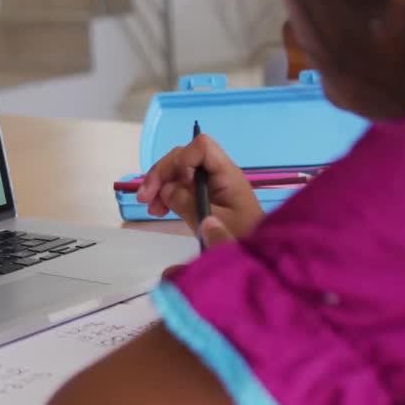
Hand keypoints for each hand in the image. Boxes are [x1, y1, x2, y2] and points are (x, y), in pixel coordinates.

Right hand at [135, 134, 263, 240]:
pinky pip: (181, 185)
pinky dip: (167, 195)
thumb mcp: (212, 223)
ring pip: (178, 171)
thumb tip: (166, 190)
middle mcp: (217, 173)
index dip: (182, 160)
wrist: (260, 257)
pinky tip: (159, 210)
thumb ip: (187, 204)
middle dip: (161, 174)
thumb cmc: (242, 238)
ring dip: (160, 185)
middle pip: (183, 157)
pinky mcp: (205, 194)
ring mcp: (210, 183)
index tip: (174, 185)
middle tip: (144, 199)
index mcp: (226, 174)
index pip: (202, 147)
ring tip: (152, 209)